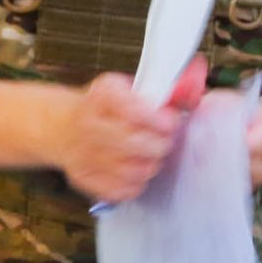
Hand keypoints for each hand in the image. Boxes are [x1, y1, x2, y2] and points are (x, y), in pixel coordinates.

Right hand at [54, 67, 194, 204]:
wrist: (63, 126)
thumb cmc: (105, 108)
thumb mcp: (131, 86)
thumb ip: (168, 86)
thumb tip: (198, 73)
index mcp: (101, 95)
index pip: (135, 111)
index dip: (161, 120)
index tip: (171, 121)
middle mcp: (87, 123)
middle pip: (135, 144)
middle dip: (160, 144)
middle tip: (164, 140)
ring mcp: (82, 153)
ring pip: (132, 170)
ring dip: (150, 165)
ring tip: (150, 155)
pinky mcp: (83, 177)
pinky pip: (122, 189)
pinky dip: (136, 182)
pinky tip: (135, 169)